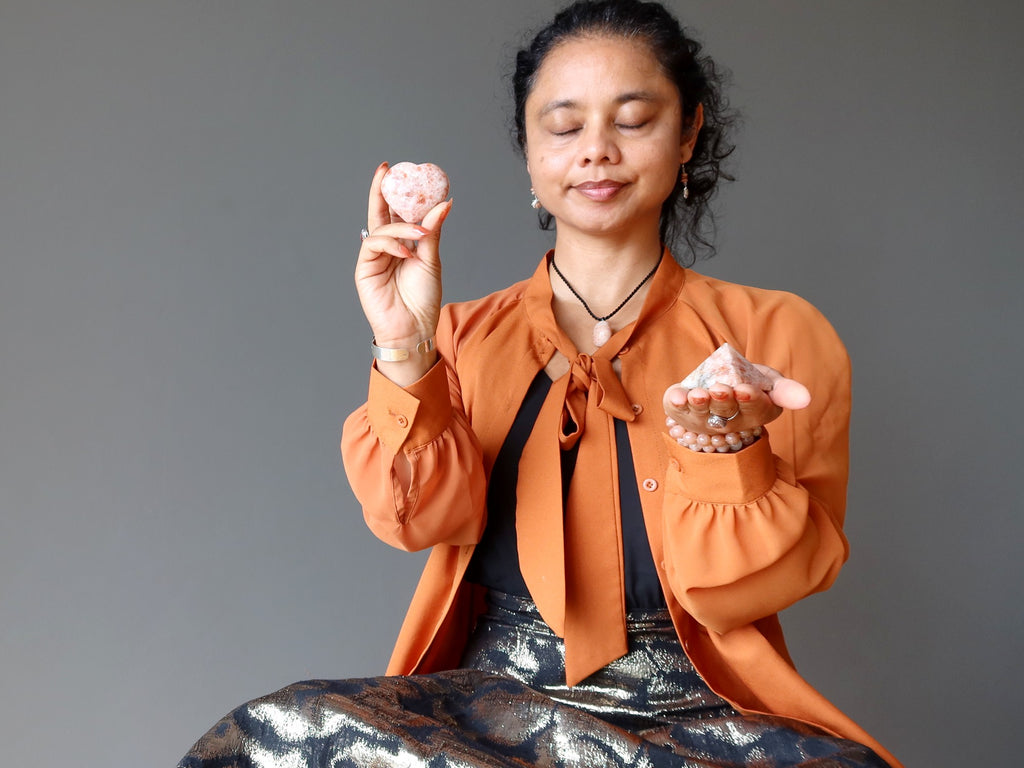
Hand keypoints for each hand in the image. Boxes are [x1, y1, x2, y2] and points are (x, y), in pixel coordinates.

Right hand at [355, 162, 451, 350]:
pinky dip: (391, 243)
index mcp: (403, 243)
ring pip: (379, 228)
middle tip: (386, 170)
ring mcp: (374, 257)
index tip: (401, 170)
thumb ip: (432, 232)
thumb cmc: (422, 299)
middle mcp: (386, 247)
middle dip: (380, 190)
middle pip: (379, 213)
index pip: (397, 212)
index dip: (396, 192)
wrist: (414, 329)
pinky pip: (373, 245)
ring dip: (400, 226)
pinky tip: (407, 252)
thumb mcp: (431, 260)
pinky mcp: (364, 268)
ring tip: (420, 233)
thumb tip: (444, 202)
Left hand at [662, 364, 810, 440]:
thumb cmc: (749, 384)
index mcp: (755, 412)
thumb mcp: (769, 383)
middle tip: (721, 389)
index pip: (754, 408)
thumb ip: (785, 390)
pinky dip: (674, 403)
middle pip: (726, 412)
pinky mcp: (681, 412)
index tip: (745, 390)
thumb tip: (807, 399)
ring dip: (699, 404)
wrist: (717, 387)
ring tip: (698, 394)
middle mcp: (728, 421)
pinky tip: (675, 396)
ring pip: (701, 414)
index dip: (749, 400)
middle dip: (723, 401)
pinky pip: (676, 410)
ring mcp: (703, 418)